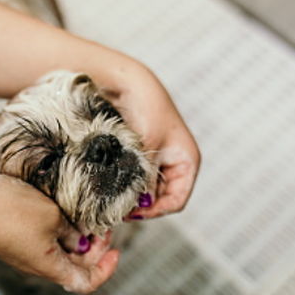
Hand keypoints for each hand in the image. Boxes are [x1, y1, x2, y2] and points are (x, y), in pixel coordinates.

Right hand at [0, 174, 118, 293]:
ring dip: (77, 237)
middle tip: (103, 225)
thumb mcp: (53, 216)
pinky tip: (65, 211)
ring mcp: (25, 253)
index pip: (85, 283)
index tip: (115, 250)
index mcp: (49, 265)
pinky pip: (46, 241)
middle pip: (76, 267)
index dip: (105, 270)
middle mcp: (37, 265)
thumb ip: (72, 230)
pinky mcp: (16, 239)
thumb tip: (81, 239)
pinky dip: (61, 230)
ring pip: (61, 253)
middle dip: (95, 248)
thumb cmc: (10, 210)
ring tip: (86, 216)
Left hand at [100, 64, 199, 218]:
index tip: (131, 212)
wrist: (128, 82)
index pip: (176, 202)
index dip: (155, 211)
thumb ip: (143, 177)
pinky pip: (133, 179)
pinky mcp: (140, 157)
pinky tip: (107, 182)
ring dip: (129, 194)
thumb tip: (134, 205)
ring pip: (144, 191)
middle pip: (159, 200)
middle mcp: (174, 165)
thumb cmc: (146, 108)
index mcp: (187, 162)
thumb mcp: (146, 146)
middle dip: (139, 204)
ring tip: (109, 195)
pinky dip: (122, 183)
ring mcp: (157, 162)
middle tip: (115, 207)